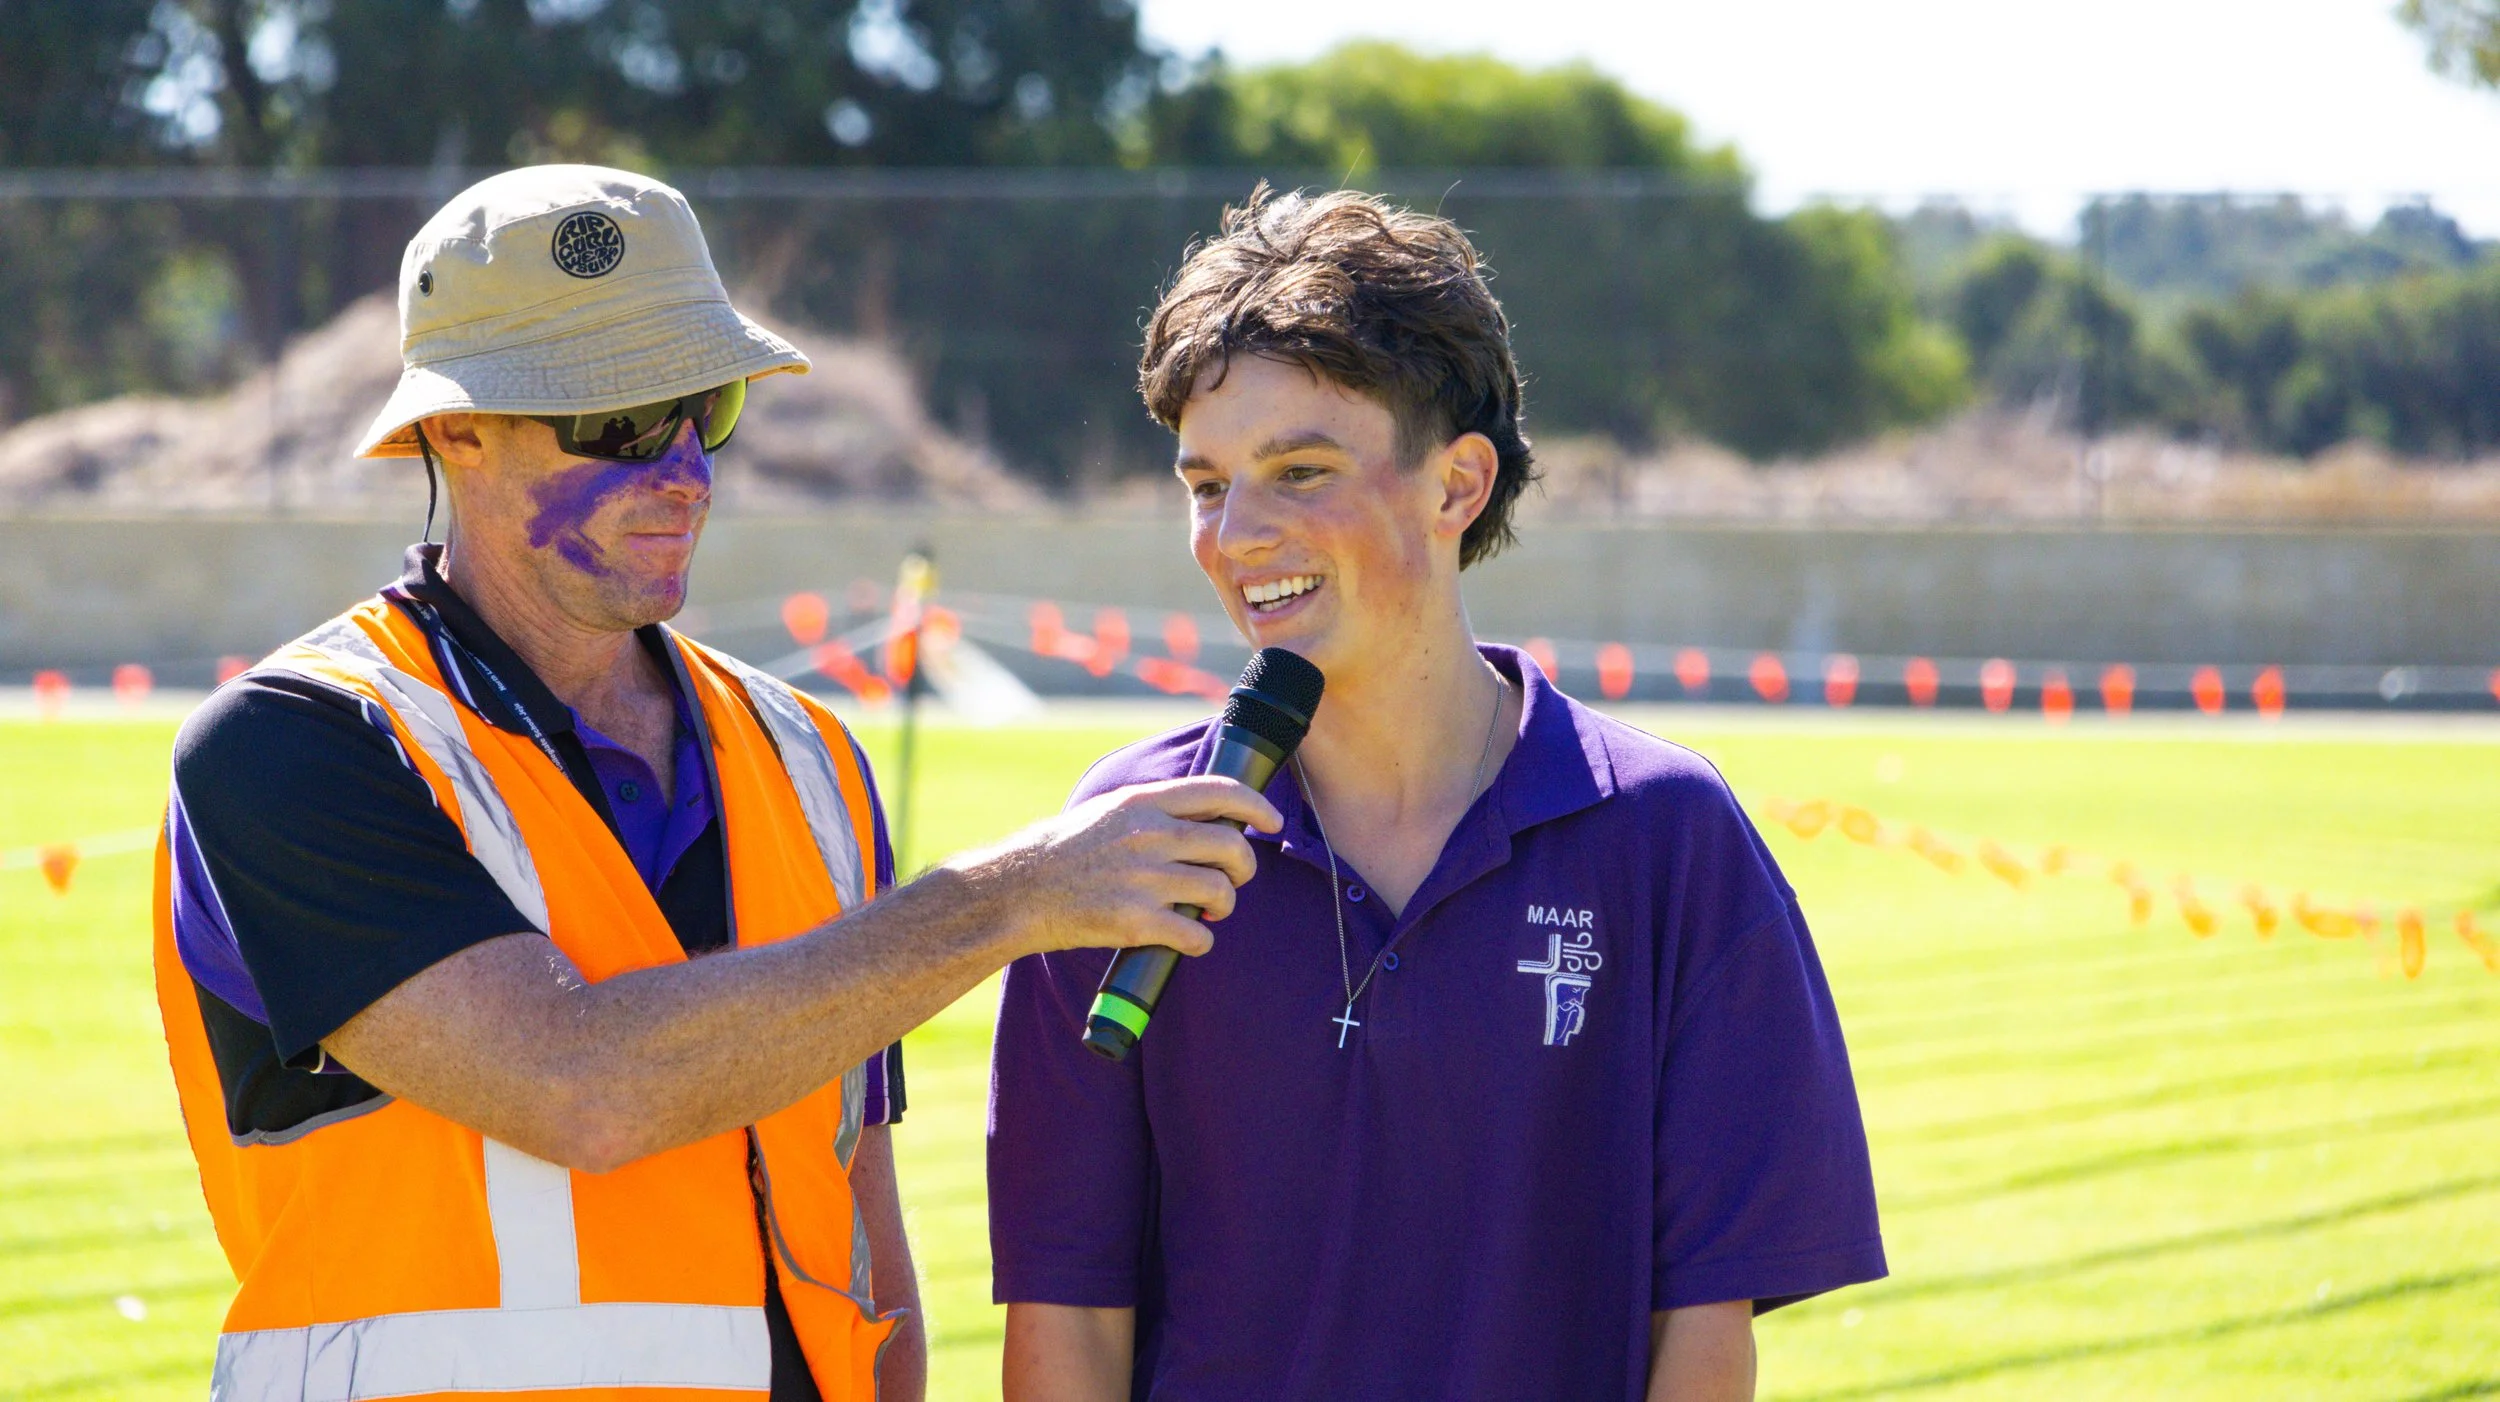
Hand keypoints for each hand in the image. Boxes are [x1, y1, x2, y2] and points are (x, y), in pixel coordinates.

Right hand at [949, 777, 1282, 957]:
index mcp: (1143, 803)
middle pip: (1231, 846)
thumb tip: (1205, 816)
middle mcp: (1149, 836)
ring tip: (1207, 911)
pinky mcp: (1136, 922)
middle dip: (1244, 868)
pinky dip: (1201, 941)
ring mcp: (1143, 879)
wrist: (1018, 891)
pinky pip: (1196, 934)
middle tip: (1232, 879)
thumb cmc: (1064, 852)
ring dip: (1222, 906)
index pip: (1220, 792)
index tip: (1271, 821)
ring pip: (1220, 891)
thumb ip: (1155, 810)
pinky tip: (1189, 938)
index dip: (1256, 806)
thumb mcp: (1109, 811)